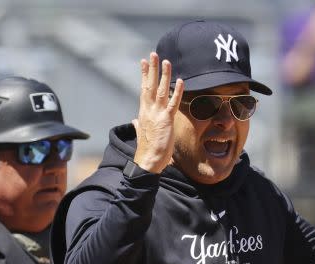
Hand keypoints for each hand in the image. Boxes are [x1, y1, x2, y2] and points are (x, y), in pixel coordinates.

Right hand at [132, 52, 184, 173]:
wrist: (148, 160)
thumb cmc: (146, 149)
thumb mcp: (140, 133)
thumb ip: (137, 125)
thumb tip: (134, 121)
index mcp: (143, 111)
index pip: (144, 88)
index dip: (144, 74)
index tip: (144, 61)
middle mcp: (148, 110)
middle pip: (150, 85)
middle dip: (152, 68)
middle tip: (154, 53)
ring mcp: (157, 114)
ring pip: (161, 90)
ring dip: (164, 75)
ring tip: (166, 60)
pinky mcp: (166, 120)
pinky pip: (173, 103)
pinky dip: (177, 91)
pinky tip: (180, 80)